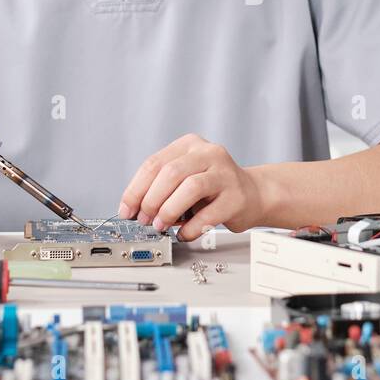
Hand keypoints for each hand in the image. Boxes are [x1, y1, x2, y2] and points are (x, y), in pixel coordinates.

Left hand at [117, 134, 269, 241]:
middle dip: (151, 200)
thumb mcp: (185, 178)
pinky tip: (183, 233)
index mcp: (189, 145)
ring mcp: (225, 173)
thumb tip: (133, 210)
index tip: (126, 210)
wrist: (253, 194)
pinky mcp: (236, 196)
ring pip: (190, 187)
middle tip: (144, 220)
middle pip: (170, 173)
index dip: (136, 189)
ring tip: (161, 225)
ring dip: (169, 211)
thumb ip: (161, 187)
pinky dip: (190, 227)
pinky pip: (208, 214)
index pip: (154, 163)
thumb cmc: (213, 189)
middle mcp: (208, 153)